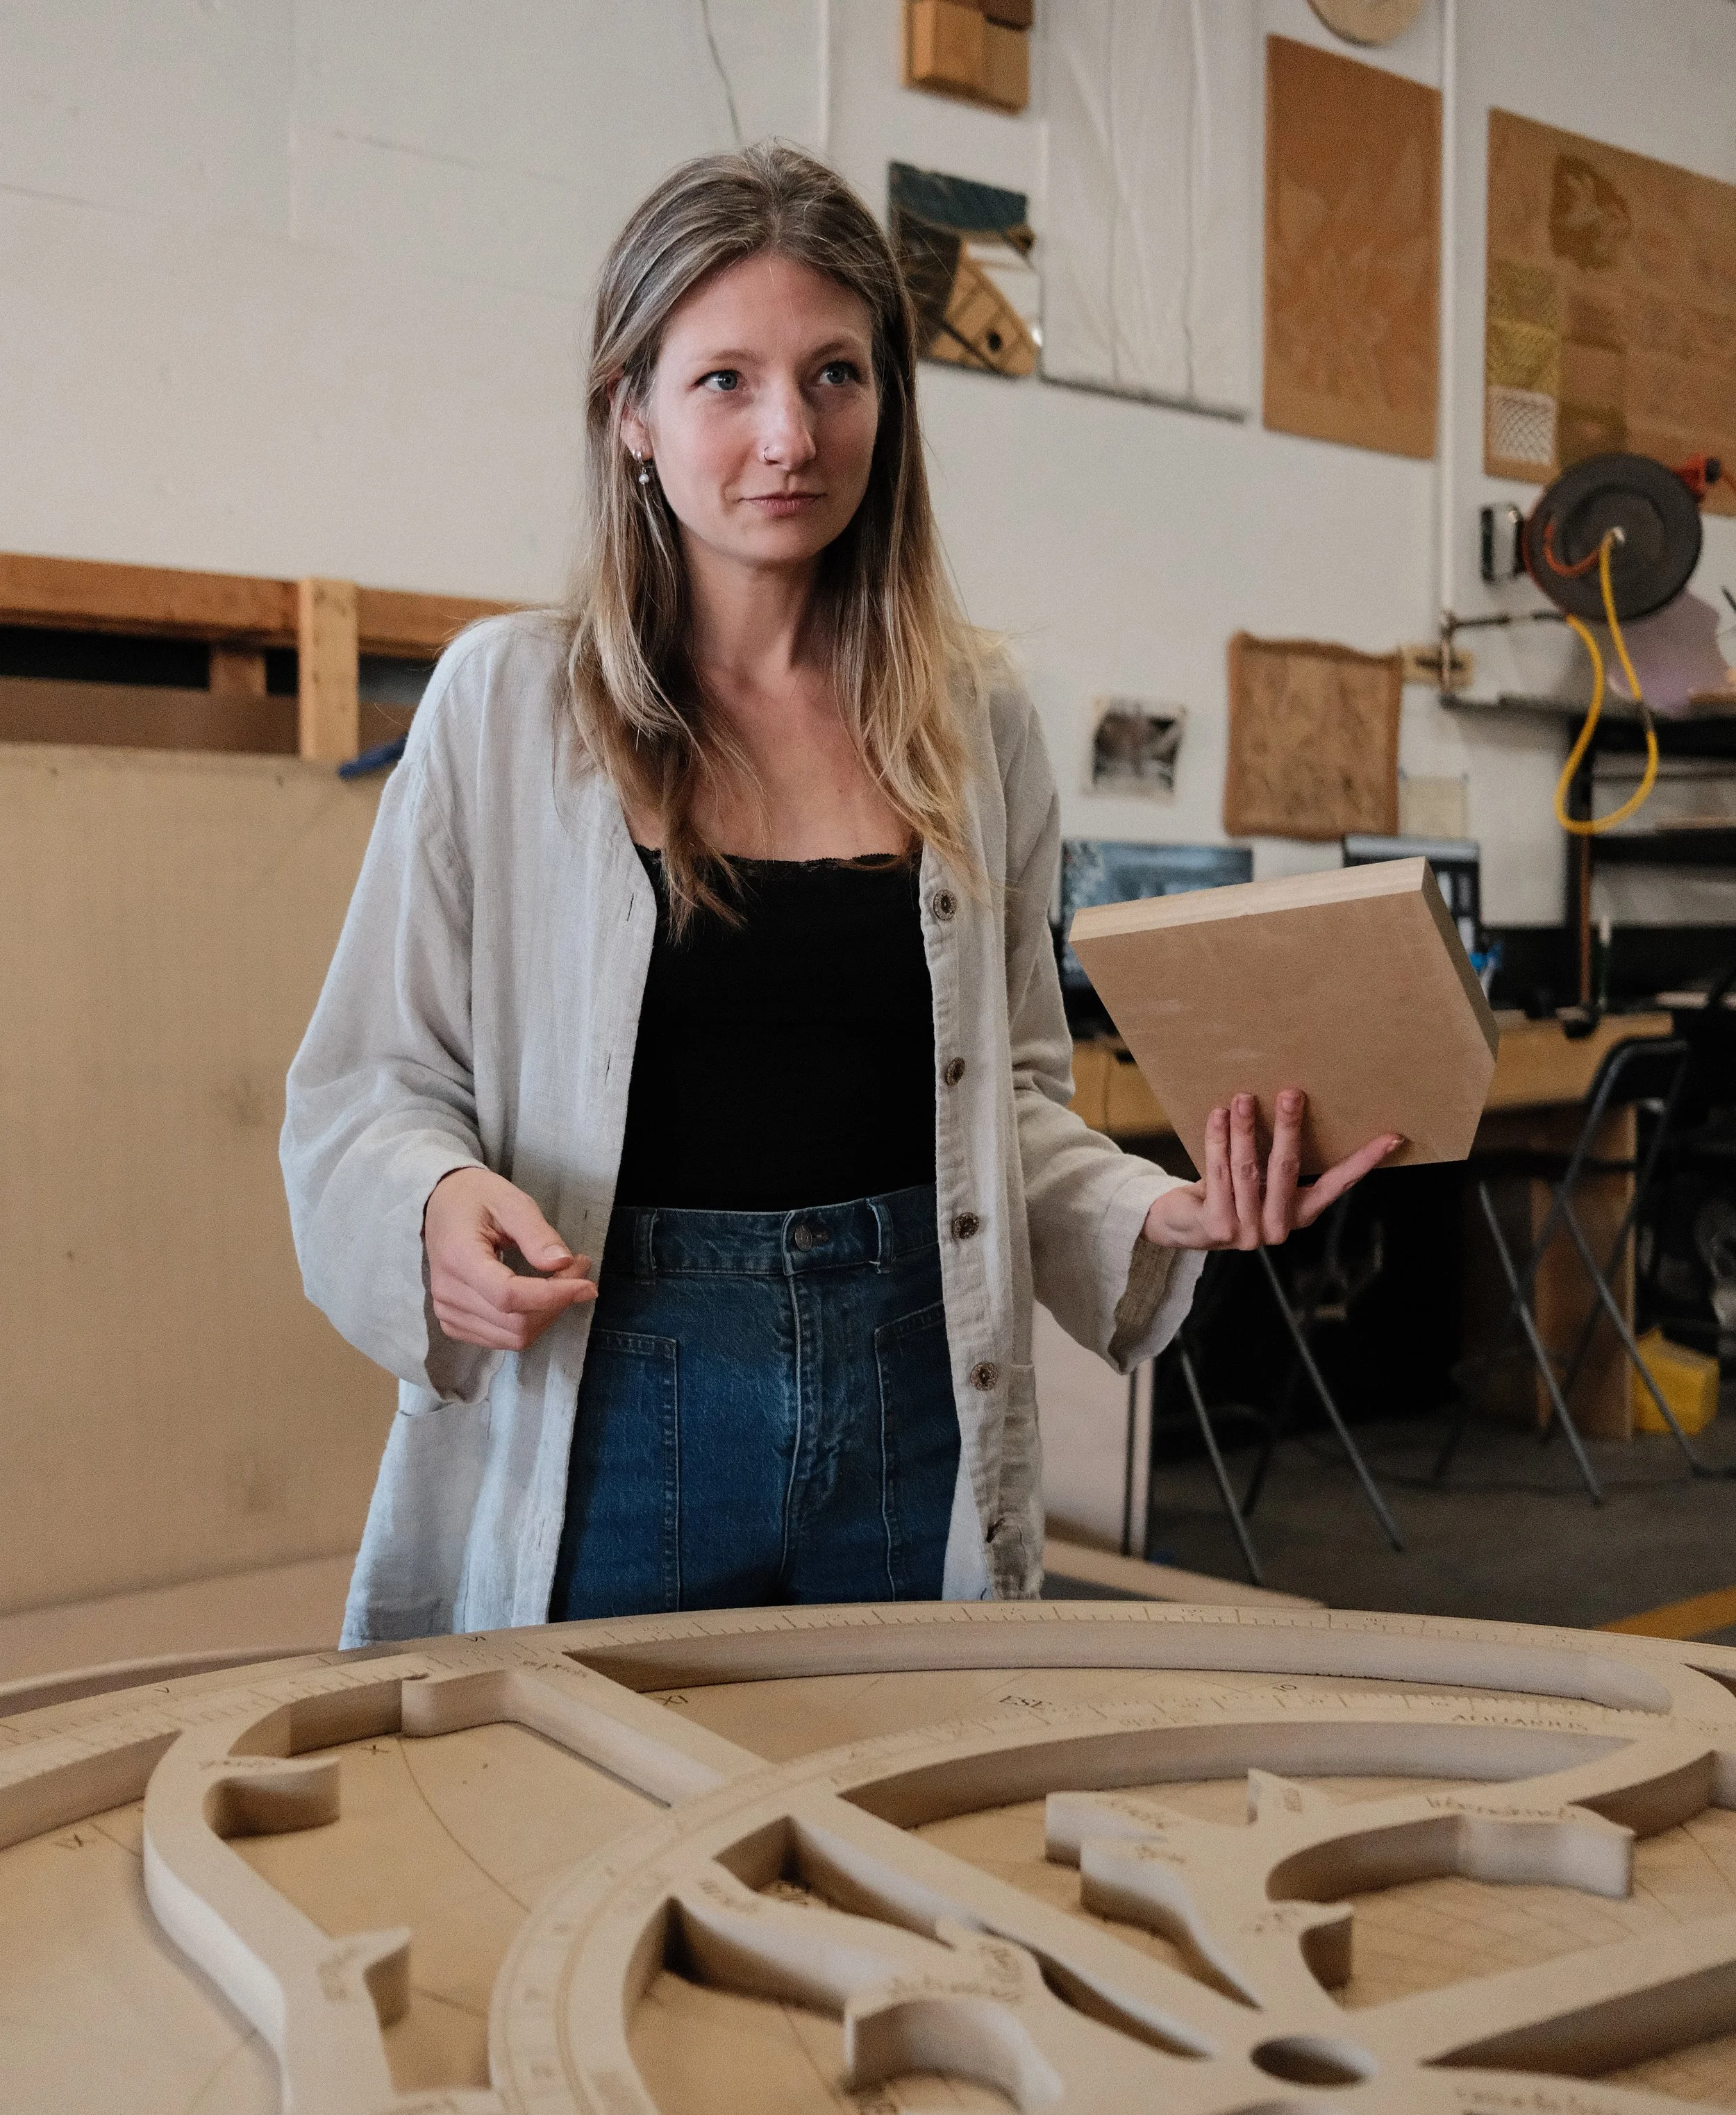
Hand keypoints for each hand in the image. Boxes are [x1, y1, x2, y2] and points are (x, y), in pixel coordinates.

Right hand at [423, 1166, 596, 1350]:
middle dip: (558, 1301)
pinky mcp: (454, 1323)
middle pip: (516, 1323)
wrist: (441, 1205)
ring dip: (548, 1314)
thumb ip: (536, 1233)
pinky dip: (530, 1323)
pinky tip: (538, 1297)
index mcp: (459, 1258)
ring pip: (513, 1337)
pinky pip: (501, 1340)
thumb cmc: (476, 1198)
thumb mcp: (510, 1200)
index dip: (553, 1296)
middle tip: (577, 1267)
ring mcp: (448, 1312)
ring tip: (562, 1280)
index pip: (508, 1296)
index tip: (587, 1284)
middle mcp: (448, 1293)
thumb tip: (562, 1262)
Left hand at [1141, 1090, 1400, 1252]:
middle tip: (1291, 1094)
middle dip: (1289, 1128)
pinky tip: (1218, 1115)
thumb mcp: (1263, 1179)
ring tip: (1244, 1097)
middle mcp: (1279, 1228)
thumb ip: (1280, 1159)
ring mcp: (1248, 1232)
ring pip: (1249, 1170)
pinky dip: (1218, 1142)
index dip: (1364, 1161)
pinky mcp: (1217, 1228)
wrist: (1185, 1226)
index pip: (1338, 1184)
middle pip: (1288, 1170)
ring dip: (1245, 1130)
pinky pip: (1219, 1174)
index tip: (1391, 1137)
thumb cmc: (1231, 1192)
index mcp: (1300, 1214)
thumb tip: (1299, 1103)